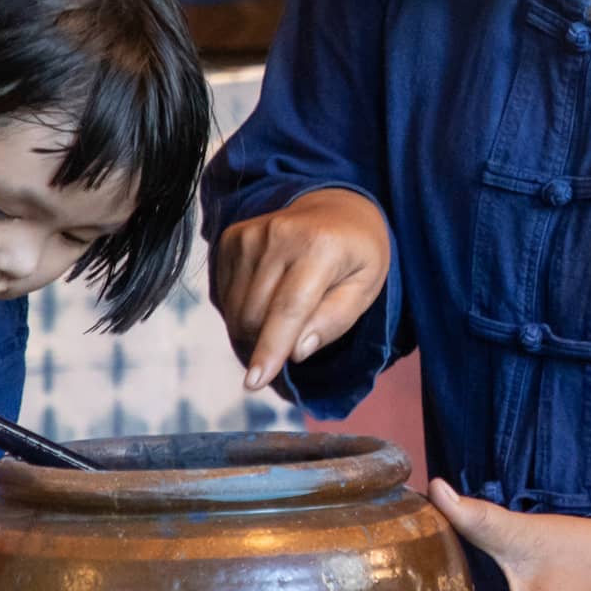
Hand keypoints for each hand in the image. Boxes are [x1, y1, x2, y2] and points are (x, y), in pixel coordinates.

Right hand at [211, 189, 388, 390]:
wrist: (336, 207)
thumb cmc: (356, 255)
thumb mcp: (365, 289)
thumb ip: (334, 321)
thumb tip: (296, 351)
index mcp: (320, 246)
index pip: (288, 308)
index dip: (271, 348)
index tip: (255, 382)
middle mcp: (280, 234)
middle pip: (255, 314)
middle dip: (265, 344)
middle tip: (289, 344)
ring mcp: (251, 233)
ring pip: (235, 309)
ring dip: (252, 330)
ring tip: (281, 320)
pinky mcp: (232, 237)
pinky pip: (224, 294)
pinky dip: (241, 310)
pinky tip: (266, 299)